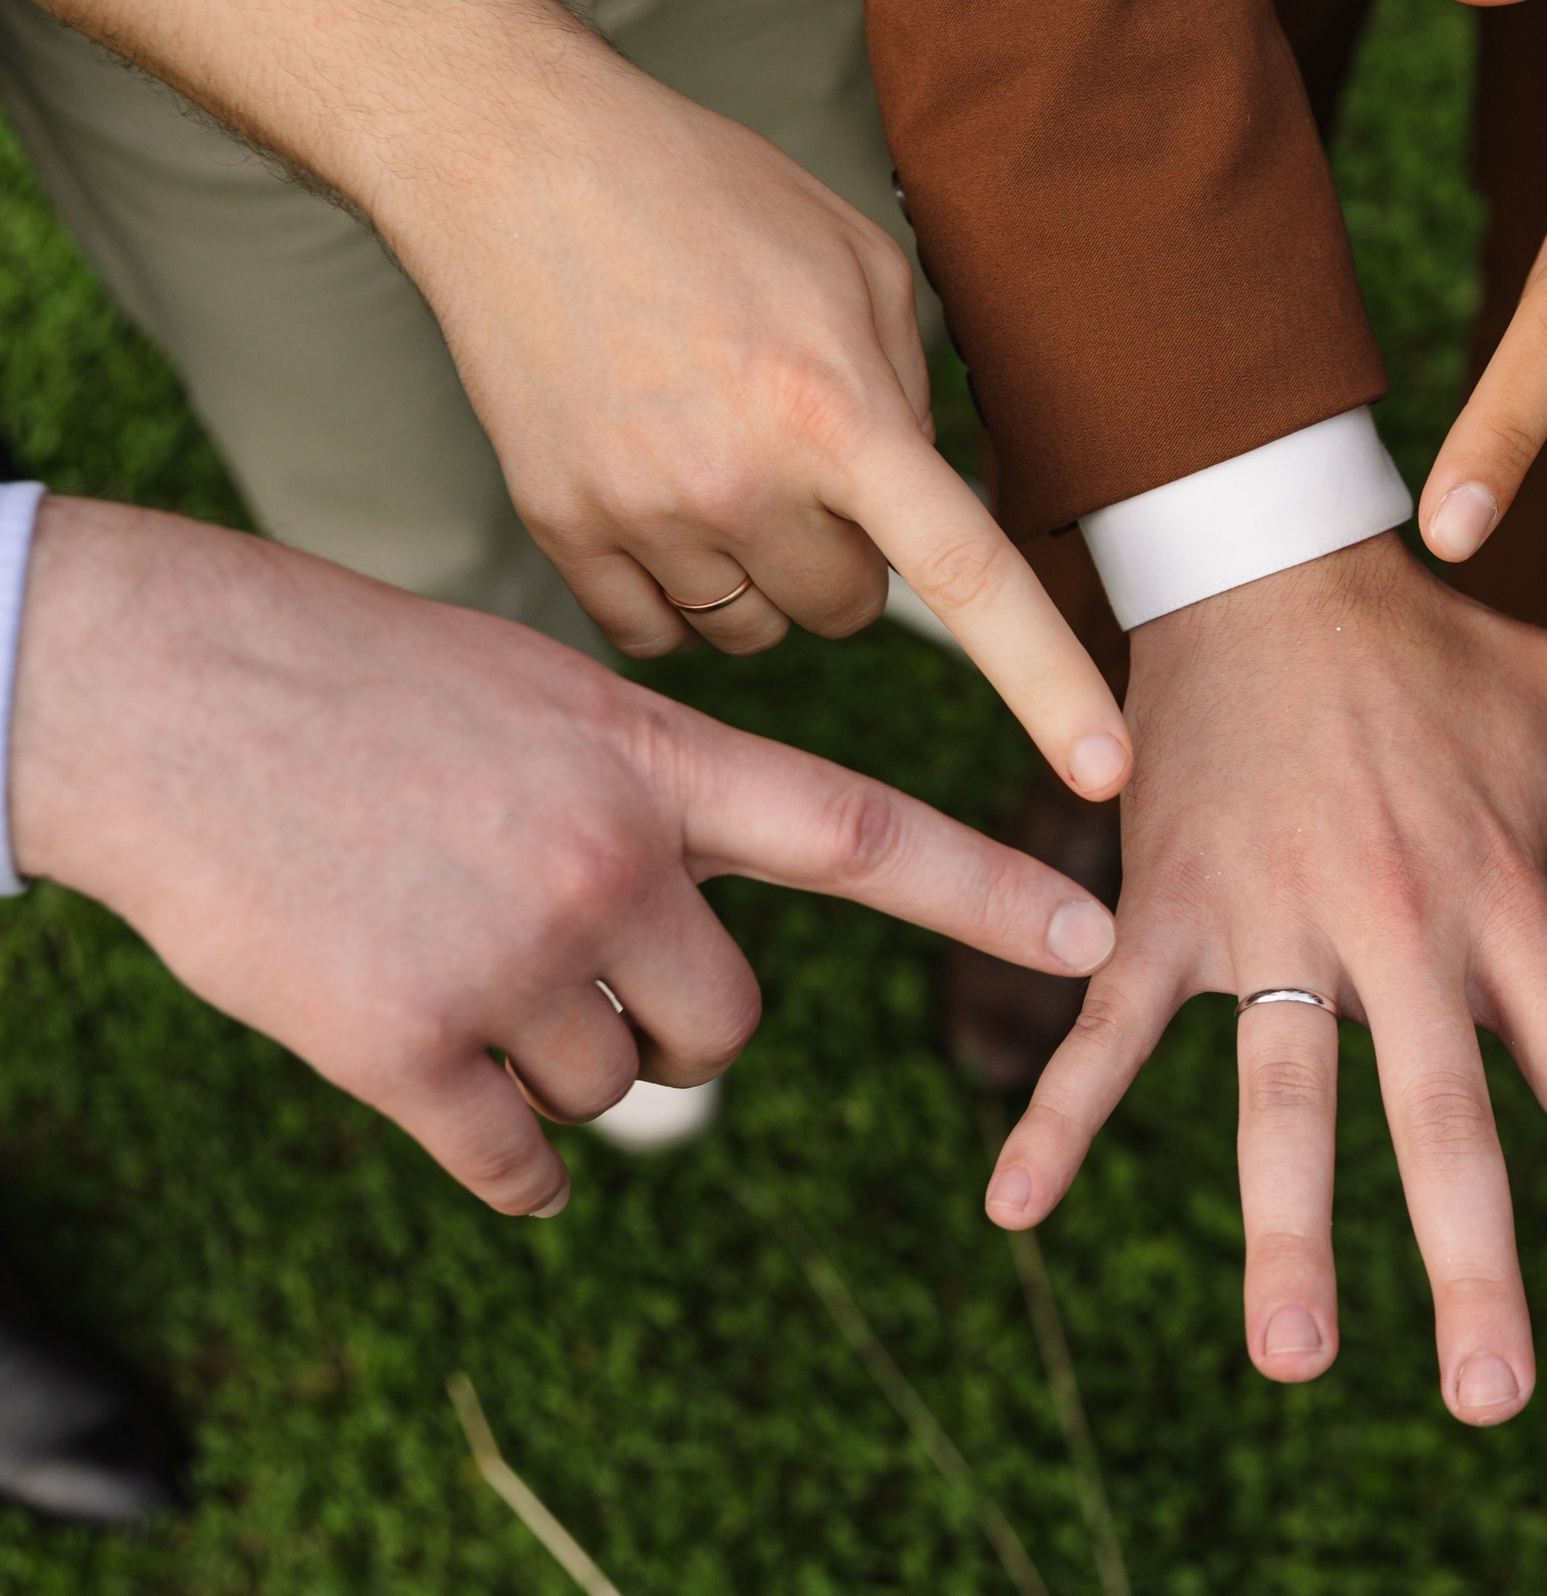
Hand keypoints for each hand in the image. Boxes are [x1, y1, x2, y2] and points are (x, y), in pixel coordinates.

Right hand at [0, 0, 1131, 800]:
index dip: (1047, 682)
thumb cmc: (707, 197)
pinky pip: (657, 634)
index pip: (966, 573)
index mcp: (835, 409)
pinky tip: (653, 490)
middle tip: (793, 448)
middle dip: (844, 550)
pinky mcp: (559, 529)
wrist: (511, 158)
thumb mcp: (858, 267)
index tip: (1105, 773)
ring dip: (758, 571)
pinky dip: (673, 588)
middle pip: (846, 609)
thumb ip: (912, 399)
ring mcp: (640, 513)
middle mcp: (738, 479)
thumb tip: (929, 522)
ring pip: (756, 630)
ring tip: (713, 451)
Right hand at [7, 498, 1117, 1215]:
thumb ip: (646, 797)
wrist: (153, 689)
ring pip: (617, 1086)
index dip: (990, 891)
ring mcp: (510, 955)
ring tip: (455, 956)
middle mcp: (608, 859)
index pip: (866, 834)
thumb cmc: (351, 679)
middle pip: (727, 1023)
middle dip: (678, 1023)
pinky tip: (452, 1087)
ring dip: (560, 1062)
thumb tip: (697, 935)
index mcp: (654, 756)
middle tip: (585, 968)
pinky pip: (521, 1162)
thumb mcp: (538, 692)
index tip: (1099, 937)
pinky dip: (508, 1157)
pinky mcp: (406, 1046)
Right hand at [977, 536, 1546, 1422]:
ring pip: (1282, 1091)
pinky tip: (1016, 1207)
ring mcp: (1273, 916)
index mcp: (1497, 887)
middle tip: (1492, 1395)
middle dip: (1470, 1259)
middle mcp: (1395, 919)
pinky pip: (1112, 1023)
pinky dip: (1061, 1112)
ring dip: (1286, 1227)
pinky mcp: (1170, 900)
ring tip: (1293, 1359)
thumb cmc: (1435, 642)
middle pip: (1440, 1111)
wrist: (1267, 561)